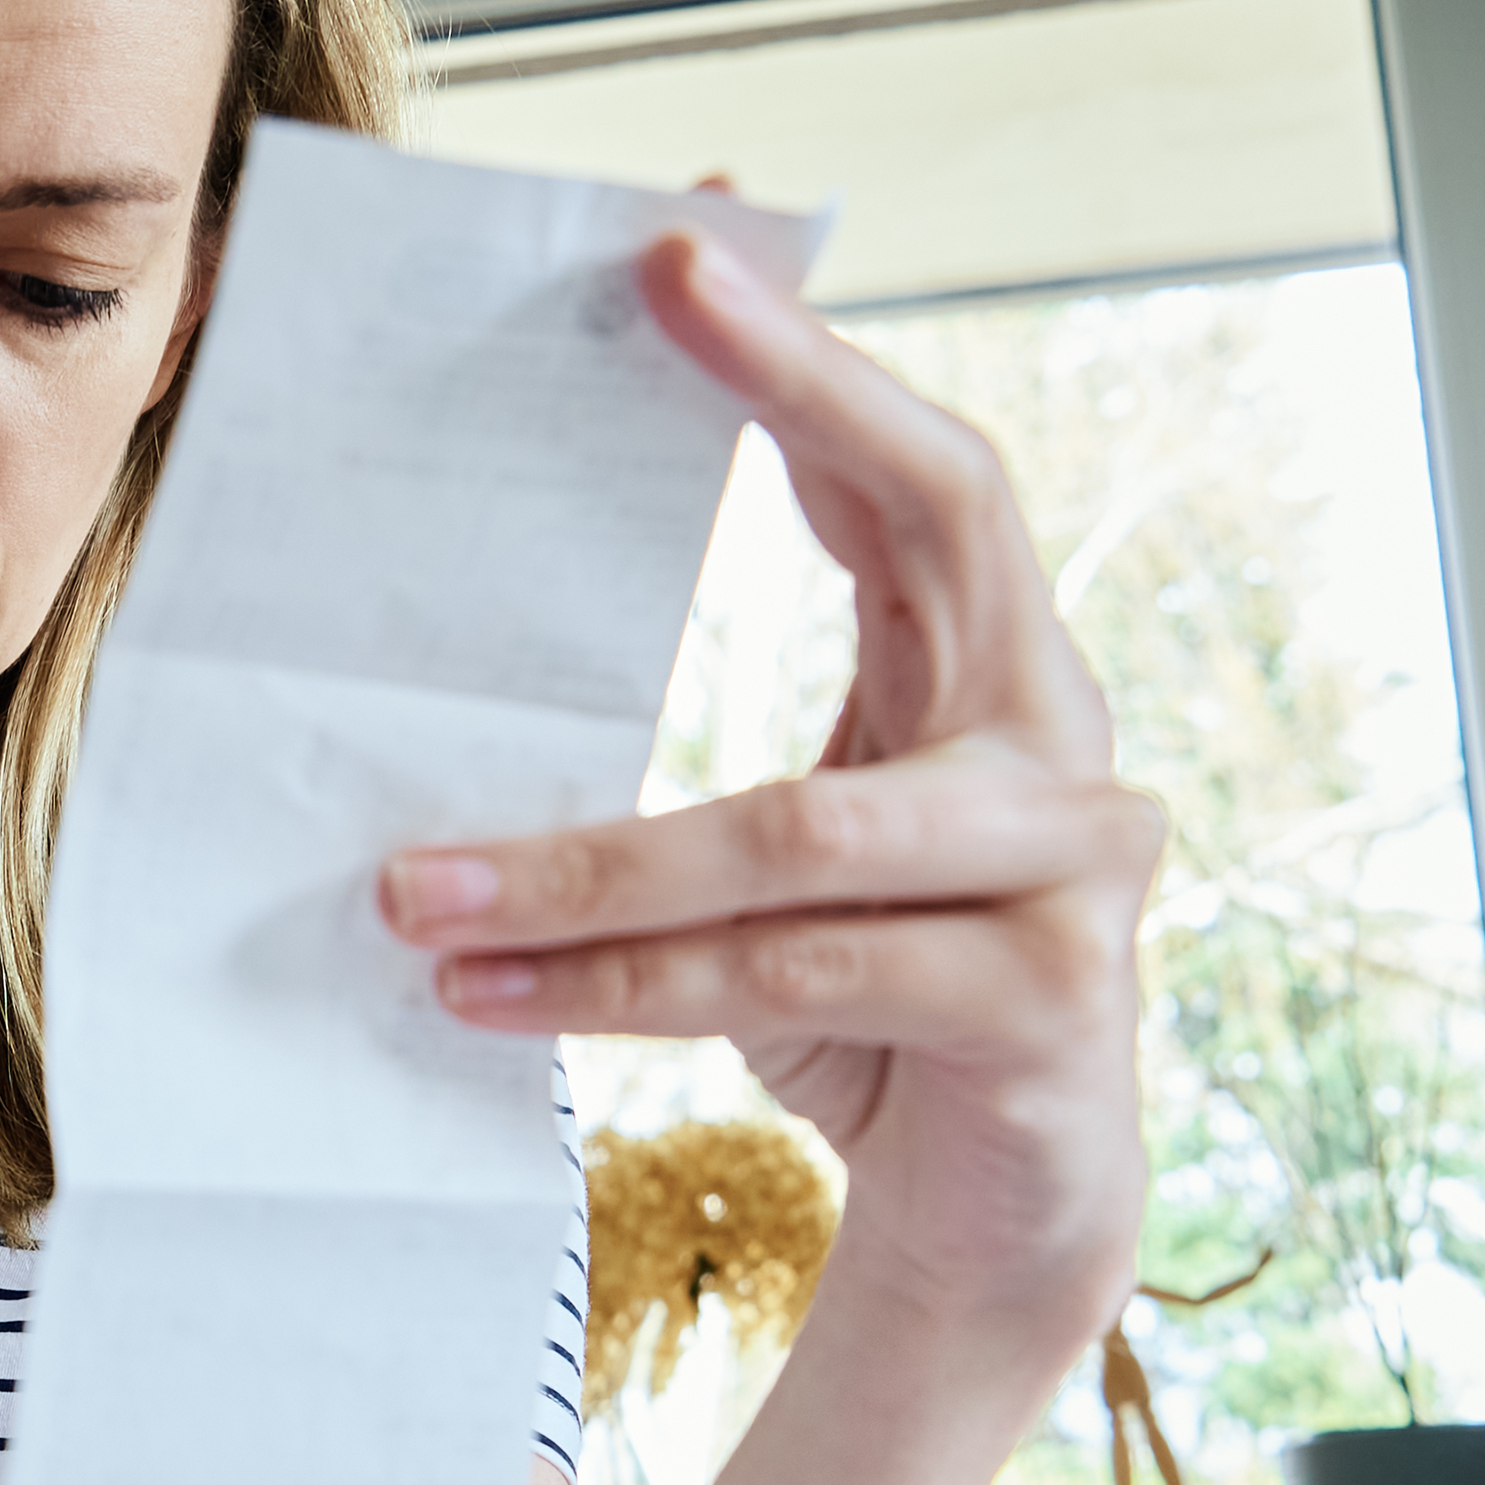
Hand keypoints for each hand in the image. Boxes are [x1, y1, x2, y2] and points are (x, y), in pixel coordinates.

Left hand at [378, 229, 1161, 1352]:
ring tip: (408, 887)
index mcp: (993, 678)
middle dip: (793, 401)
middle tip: (643, 316)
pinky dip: (619, 987)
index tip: (682, 250)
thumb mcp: (781, 854)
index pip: (922, 473)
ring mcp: (1076, 875)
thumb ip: (709, 732)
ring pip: (795, 830)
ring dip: (579, 863)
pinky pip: (793, 971)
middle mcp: (1059, 745)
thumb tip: (486, 634)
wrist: (998, 1234)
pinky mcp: (1041, 1011)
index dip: (816, 355)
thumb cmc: (865, 1009)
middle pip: (945, 528)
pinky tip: (486, 996)